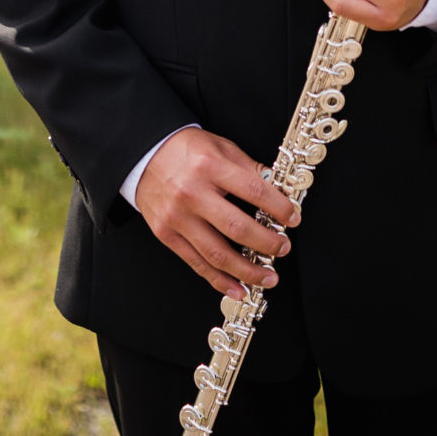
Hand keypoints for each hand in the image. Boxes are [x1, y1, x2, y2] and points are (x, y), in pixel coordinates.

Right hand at [131, 128, 298, 299]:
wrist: (143, 154)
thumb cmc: (185, 150)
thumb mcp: (220, 147)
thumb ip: (249, 168)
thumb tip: (279, 192)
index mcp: (209, 166)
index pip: (254, 191)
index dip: (279, 208)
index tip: (293, 219)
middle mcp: (192, 193)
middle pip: (238, 227)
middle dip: (267, 243)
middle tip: (283, 248)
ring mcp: (177, 217)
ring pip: (218, 253)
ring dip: (248, 271)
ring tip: (268, 277)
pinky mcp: (166, 234)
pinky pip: (196, 263)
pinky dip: (219, 280)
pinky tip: (238, 289)